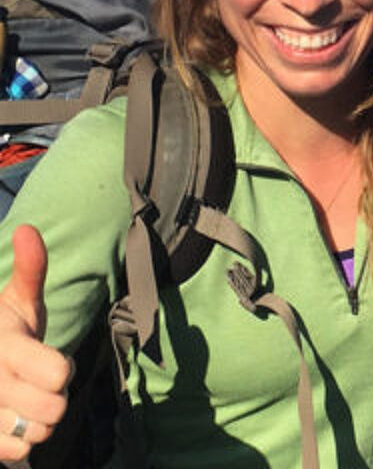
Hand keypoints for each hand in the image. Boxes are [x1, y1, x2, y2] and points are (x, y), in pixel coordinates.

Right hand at [0, 225, 71, 461]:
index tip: (52, 362)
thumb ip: (30, 269)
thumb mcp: (17, 301)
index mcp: (6, 346)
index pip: (57, 373)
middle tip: (42, 383)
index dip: (63, 370)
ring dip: (39, 420)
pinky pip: (17, 454)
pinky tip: (12, 422)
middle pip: (54, 409)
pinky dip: (22, 443)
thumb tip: (28, 229)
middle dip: (55, 396)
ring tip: (24, 401)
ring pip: (38, 433)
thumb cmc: (5, 331)